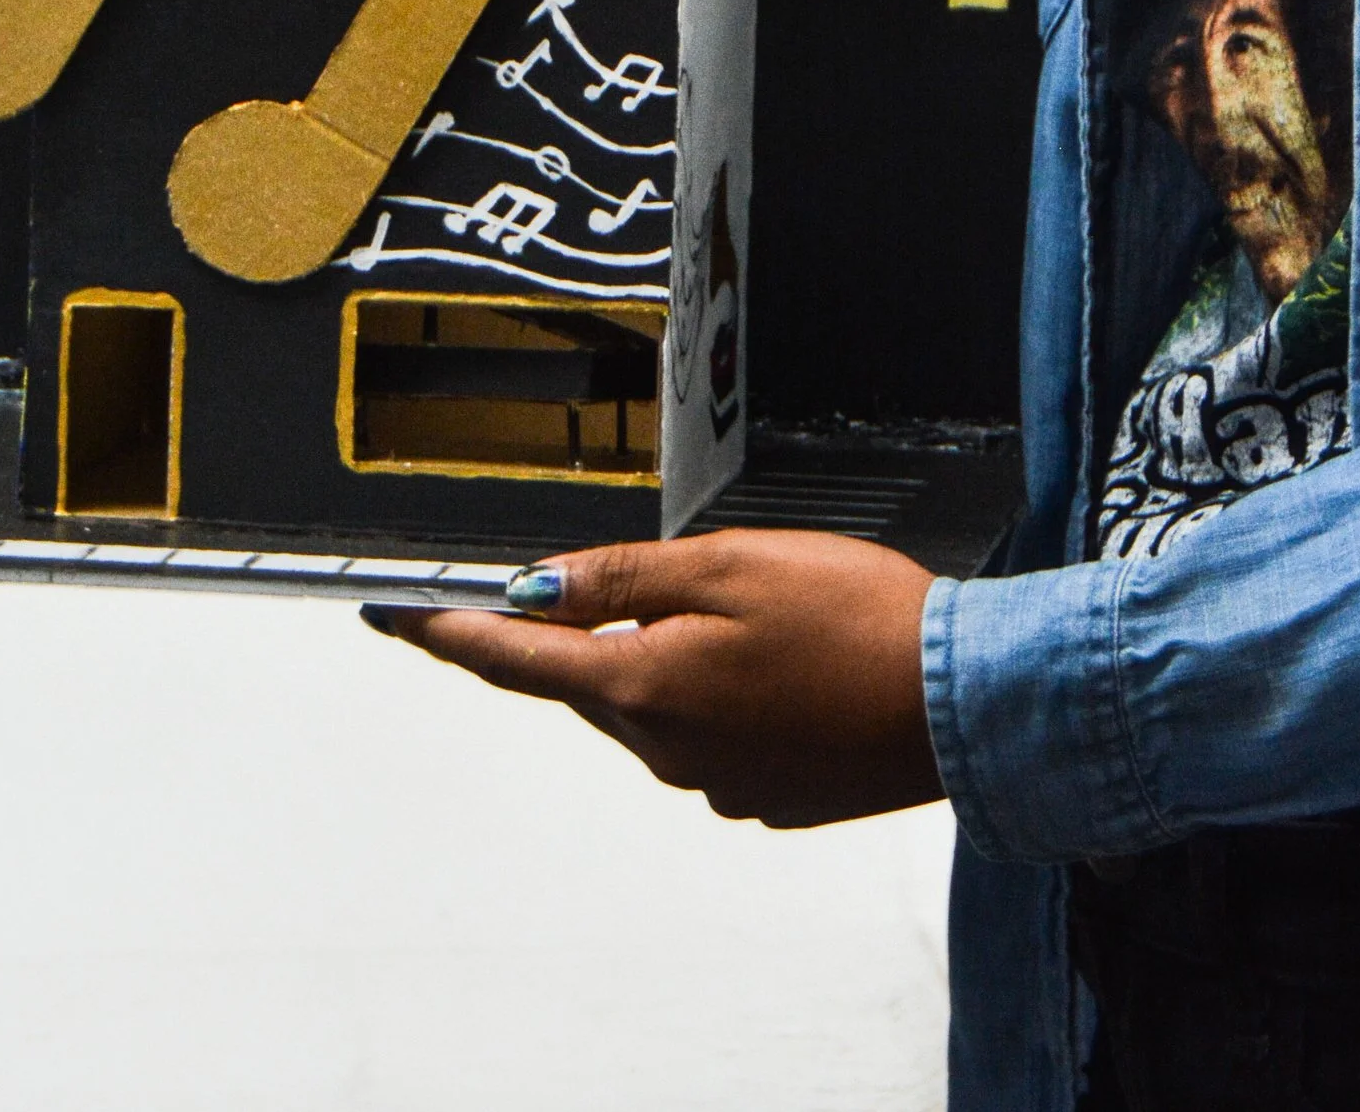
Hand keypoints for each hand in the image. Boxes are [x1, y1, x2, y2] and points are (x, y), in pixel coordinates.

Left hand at [366, 529, 943, 827]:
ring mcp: (715, 781)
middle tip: (626, 576)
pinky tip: (779, 660)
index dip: (453, 632)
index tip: (399, 617)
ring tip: (747, 607)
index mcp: (645, 686)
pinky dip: (722, 693)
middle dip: (590, 629)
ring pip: (652, 705)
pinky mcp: (763, 793)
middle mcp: (667, 750)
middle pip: (589, 679)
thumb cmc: (855, 621)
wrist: (960, 703)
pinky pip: (711, 735)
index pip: (519, 658)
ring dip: (667, 657)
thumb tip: (534, 587)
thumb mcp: (727, 564)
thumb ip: (622, 576)